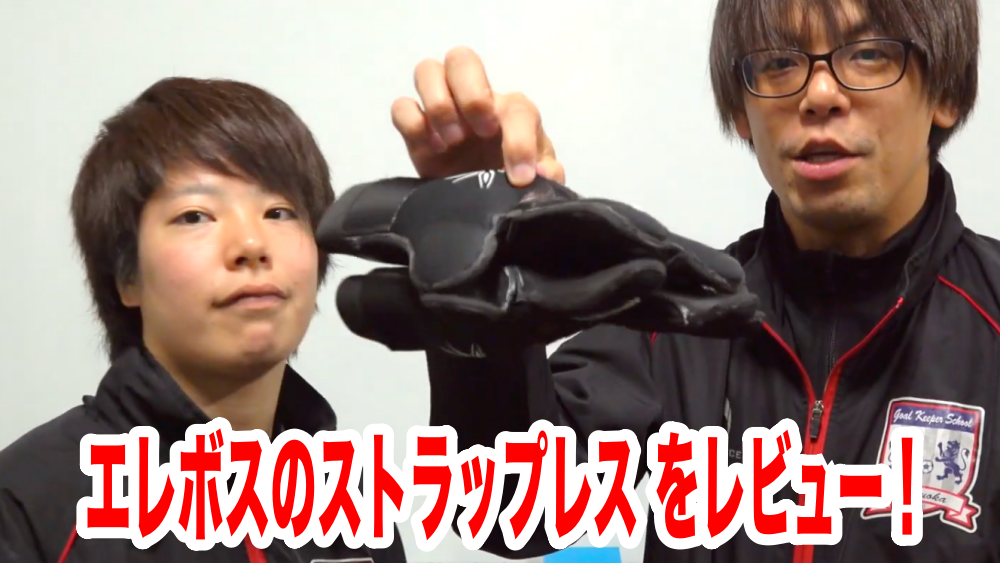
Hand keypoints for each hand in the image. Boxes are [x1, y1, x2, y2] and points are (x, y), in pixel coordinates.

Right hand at [391, 46, 563, 186]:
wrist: (483, 202)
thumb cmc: (512, 180)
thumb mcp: (538, 180)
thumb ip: (548, 174)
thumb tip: (541, 174)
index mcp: (511, 112)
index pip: (517, 108)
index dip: (519, 141)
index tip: (519, 176)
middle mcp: (475, 99)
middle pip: (462, 59)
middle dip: (470, 94)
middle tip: (480, 133)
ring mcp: (442, 110)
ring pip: (427, 70)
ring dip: (438, 104)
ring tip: (451, 141)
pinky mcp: (417, 132)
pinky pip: (402, 107)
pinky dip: (412, 123)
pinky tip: (431, 149)